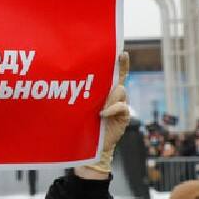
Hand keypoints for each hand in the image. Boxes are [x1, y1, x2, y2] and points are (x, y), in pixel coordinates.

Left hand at [82, 52, 130, 175]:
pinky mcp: (124, 116)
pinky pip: (121, 106)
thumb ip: (84, 96)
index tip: (123, 52)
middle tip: (99, 92)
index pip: (116, 74)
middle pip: (117, 81)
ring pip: (120, 91)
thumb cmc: (83, 124)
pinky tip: (102, 114)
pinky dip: (111, 109)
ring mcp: (120, 105)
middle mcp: (115, 96)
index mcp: (105, 91)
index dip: (121, 63)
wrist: (92, 145)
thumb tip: (74, 83)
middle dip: (110, 82)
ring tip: (98, 108)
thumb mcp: (81, 107)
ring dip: (109, 98)